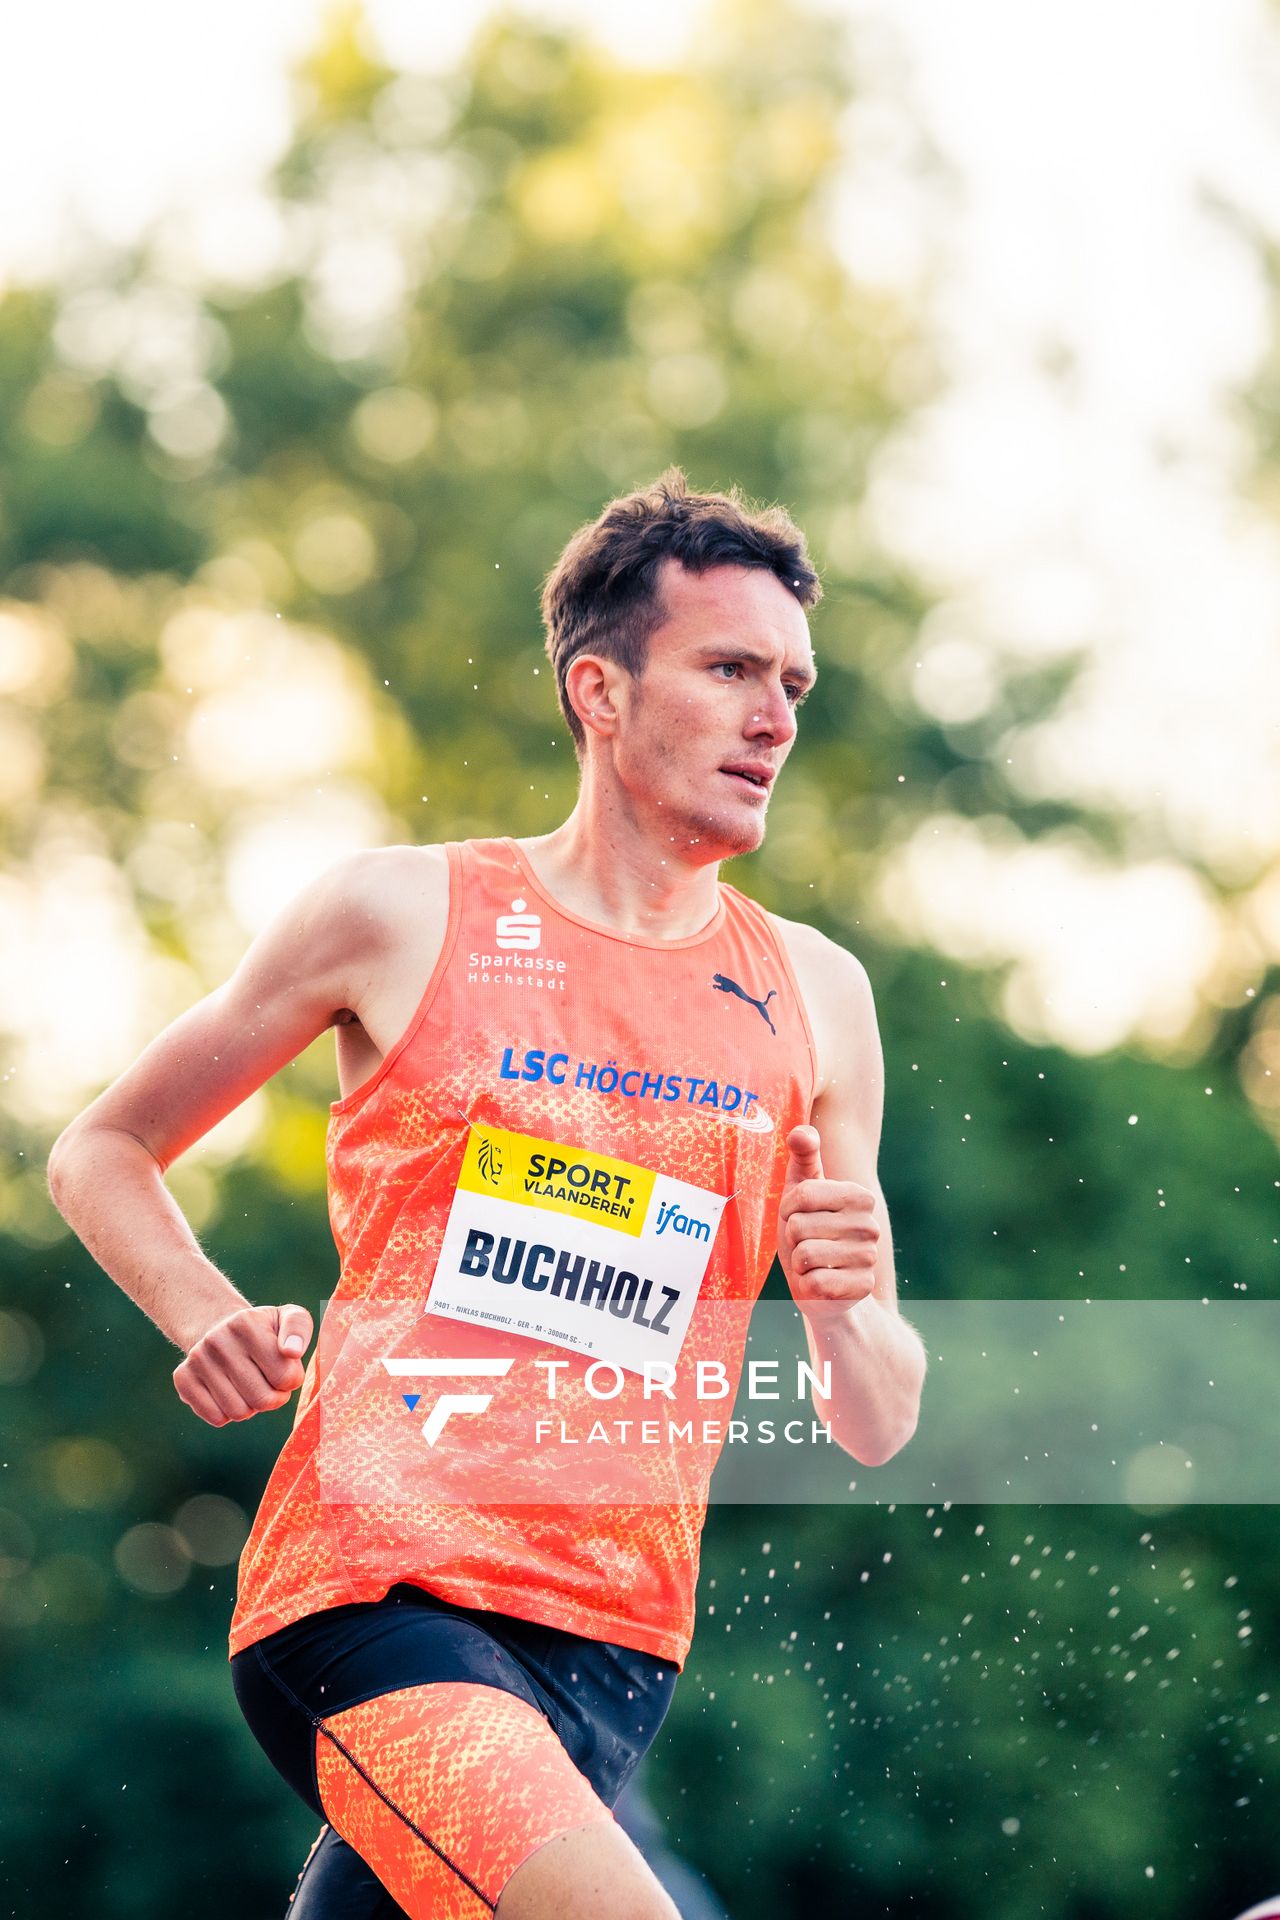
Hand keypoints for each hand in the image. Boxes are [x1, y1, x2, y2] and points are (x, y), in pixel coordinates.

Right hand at [173, 1302, 312, 1426]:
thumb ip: (299, 1329)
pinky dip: (228, 1413)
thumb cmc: (264, 1330)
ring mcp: (197, 1360)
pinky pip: (216, 1418)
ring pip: (239, 1413)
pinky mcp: (183, 1379)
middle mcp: (217, 1340)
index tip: (284, 1368)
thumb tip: (292, 1351)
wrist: (220, 1328)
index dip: (291, 1380)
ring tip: (248, 1385)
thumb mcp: (289, 1316)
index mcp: (246, 1324)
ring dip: (251, 1406)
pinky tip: (228, 1392)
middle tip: (268, 1381)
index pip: (286, 1377)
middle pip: (262, 1400)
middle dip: (273, 1397)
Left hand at [778, 1124, 879, 1321]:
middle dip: (792, 1239)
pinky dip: (807, 1285)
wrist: (824, 1286)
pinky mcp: (861, 1288)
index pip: (802, 1194)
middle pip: (799, 1226)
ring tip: (812, 1263)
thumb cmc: (808, 1231)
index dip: (788, 1208)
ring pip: (805, 1255)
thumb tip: (801, 1132)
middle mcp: (870, 1226)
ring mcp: (868, 1258)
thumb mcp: (801, 1189)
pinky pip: (814, 1283)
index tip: (797, 1215)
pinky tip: (819, 1282)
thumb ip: (803, 1156)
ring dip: (798, 1263)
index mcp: (859, 1196)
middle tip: (806, 1243)